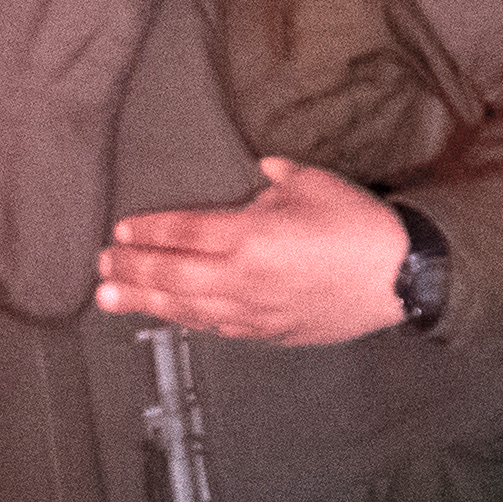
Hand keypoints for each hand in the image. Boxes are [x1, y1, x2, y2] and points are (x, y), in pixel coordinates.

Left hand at [95, 157, 410, 344]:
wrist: (401, 277)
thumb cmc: (360, 226)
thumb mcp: (314, 183)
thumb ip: (277, 178)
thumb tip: (261, 170)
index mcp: (249, 235)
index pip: (183, 232)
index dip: (148, 231)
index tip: (121, 230)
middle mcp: (243, 277)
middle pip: (172, 275)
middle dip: (132, 270)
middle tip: (101, 268)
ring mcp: (255, 310)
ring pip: (188, 309)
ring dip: (147, 303)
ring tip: (113, 299)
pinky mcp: (272, 331)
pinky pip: (220, 328)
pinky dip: (190, 322)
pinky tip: (172, 318)